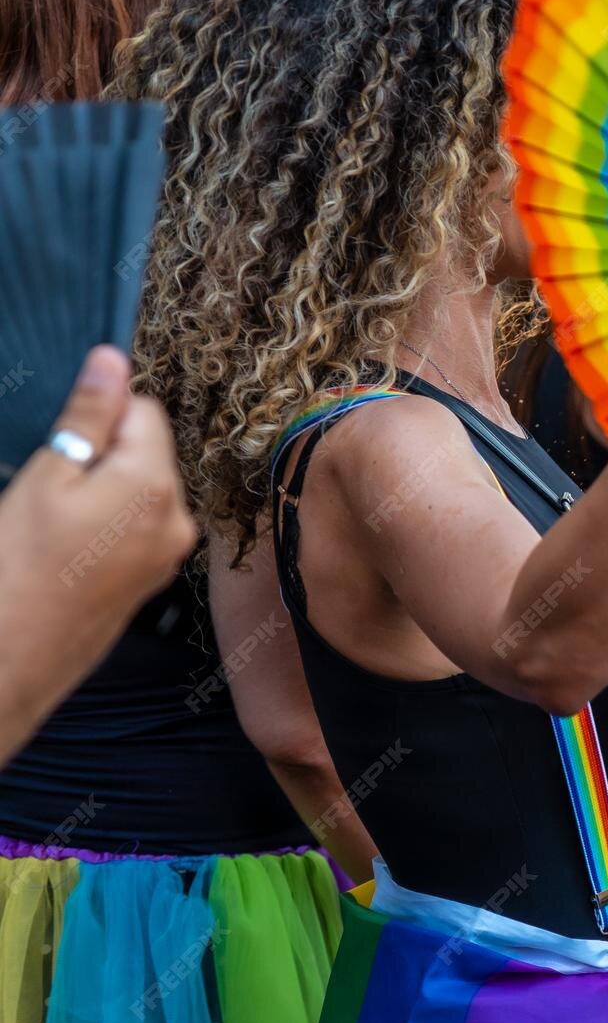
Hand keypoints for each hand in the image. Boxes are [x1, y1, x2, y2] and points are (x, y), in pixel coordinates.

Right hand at [0, 347, 195, 765]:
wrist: (11, 663)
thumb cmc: (18, 569)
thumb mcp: (46, 477)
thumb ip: (87, 418)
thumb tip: (111, 359)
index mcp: (156, 486)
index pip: (144, 410)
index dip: (100, 411)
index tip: (60, 431)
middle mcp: (177, 520)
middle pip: (146, 451)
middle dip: (100, 451)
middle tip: (48, 481)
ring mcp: (166, 556)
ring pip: (138, 490)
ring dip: (99, 487)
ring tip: (50, 519)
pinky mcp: (148, 582)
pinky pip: (133, 528)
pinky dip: (102, 522)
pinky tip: (62, 543)